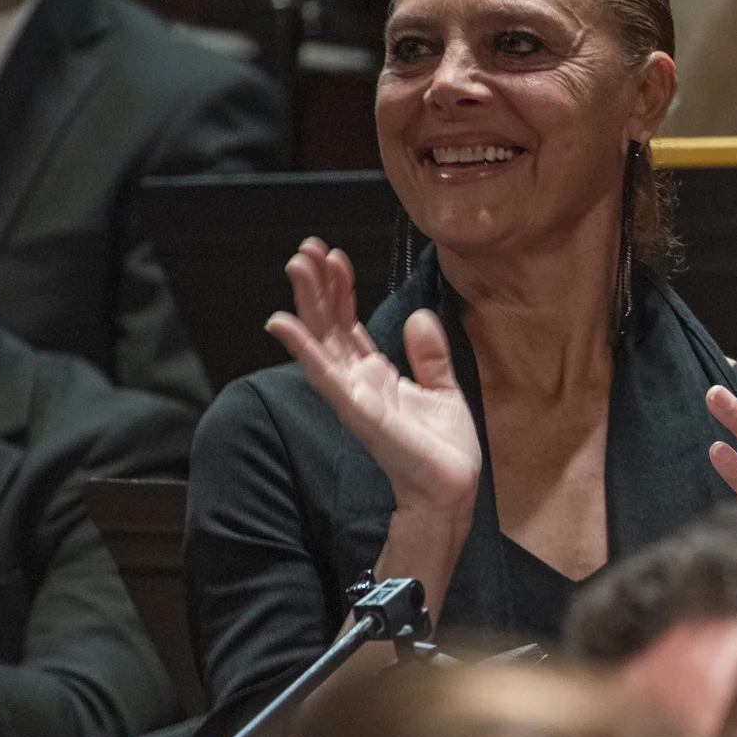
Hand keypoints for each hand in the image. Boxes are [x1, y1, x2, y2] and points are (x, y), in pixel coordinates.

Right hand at [266, 238, 479, 601]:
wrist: (452, 488)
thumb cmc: (444, 448)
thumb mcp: (442, 389)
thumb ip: (427, 355)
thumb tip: (418, 315)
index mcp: (374, 375)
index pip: (348, 323)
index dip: (339, 289)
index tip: (333, 255)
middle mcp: (356, 382)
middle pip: (328, 325)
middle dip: (317, 286)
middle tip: (305, 249)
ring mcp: (352, 396)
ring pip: (321, 340)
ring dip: (307, 303)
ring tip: (296, 265)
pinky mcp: (357, 411)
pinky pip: (324, 375)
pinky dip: (304, 348)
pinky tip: (284, 323)